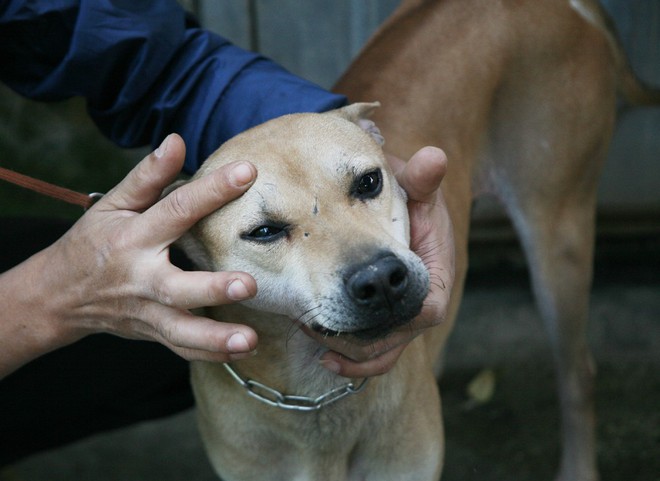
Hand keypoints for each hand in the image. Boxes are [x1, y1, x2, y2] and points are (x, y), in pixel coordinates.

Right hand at [0, 134, 258, 376]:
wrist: (61, 295)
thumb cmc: (94, 242)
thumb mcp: (113, 205)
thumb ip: (147, 176)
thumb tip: (177, 140)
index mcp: (134, 239)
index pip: (176, 210)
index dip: (211, 190)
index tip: (247, 172)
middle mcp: (142, 279)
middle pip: (178, 287)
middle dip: (212, 289)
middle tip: (248, 285)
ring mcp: (147, 312)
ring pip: (181, 330)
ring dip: (215, 338)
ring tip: (249, 340)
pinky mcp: (153, 333)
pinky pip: (183, 348)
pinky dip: (211, 353)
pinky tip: (243, 352)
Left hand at [317, 146, 454, 377]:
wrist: (400, 207)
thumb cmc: (408, 198)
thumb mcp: (415, 189)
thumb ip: (421, 180)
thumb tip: (433, 157)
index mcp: (435, 273)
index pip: (426, 310)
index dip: (396, 317)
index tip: (358, 308)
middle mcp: (418, 301)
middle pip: (399, 338)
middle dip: (362, 339)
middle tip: (317, 322)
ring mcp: (400, 315)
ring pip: (383, 350)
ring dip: (349, 350)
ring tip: (311, 330)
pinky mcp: (383, 321)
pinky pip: (371, 351)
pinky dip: (348, 356)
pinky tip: (321, 352)